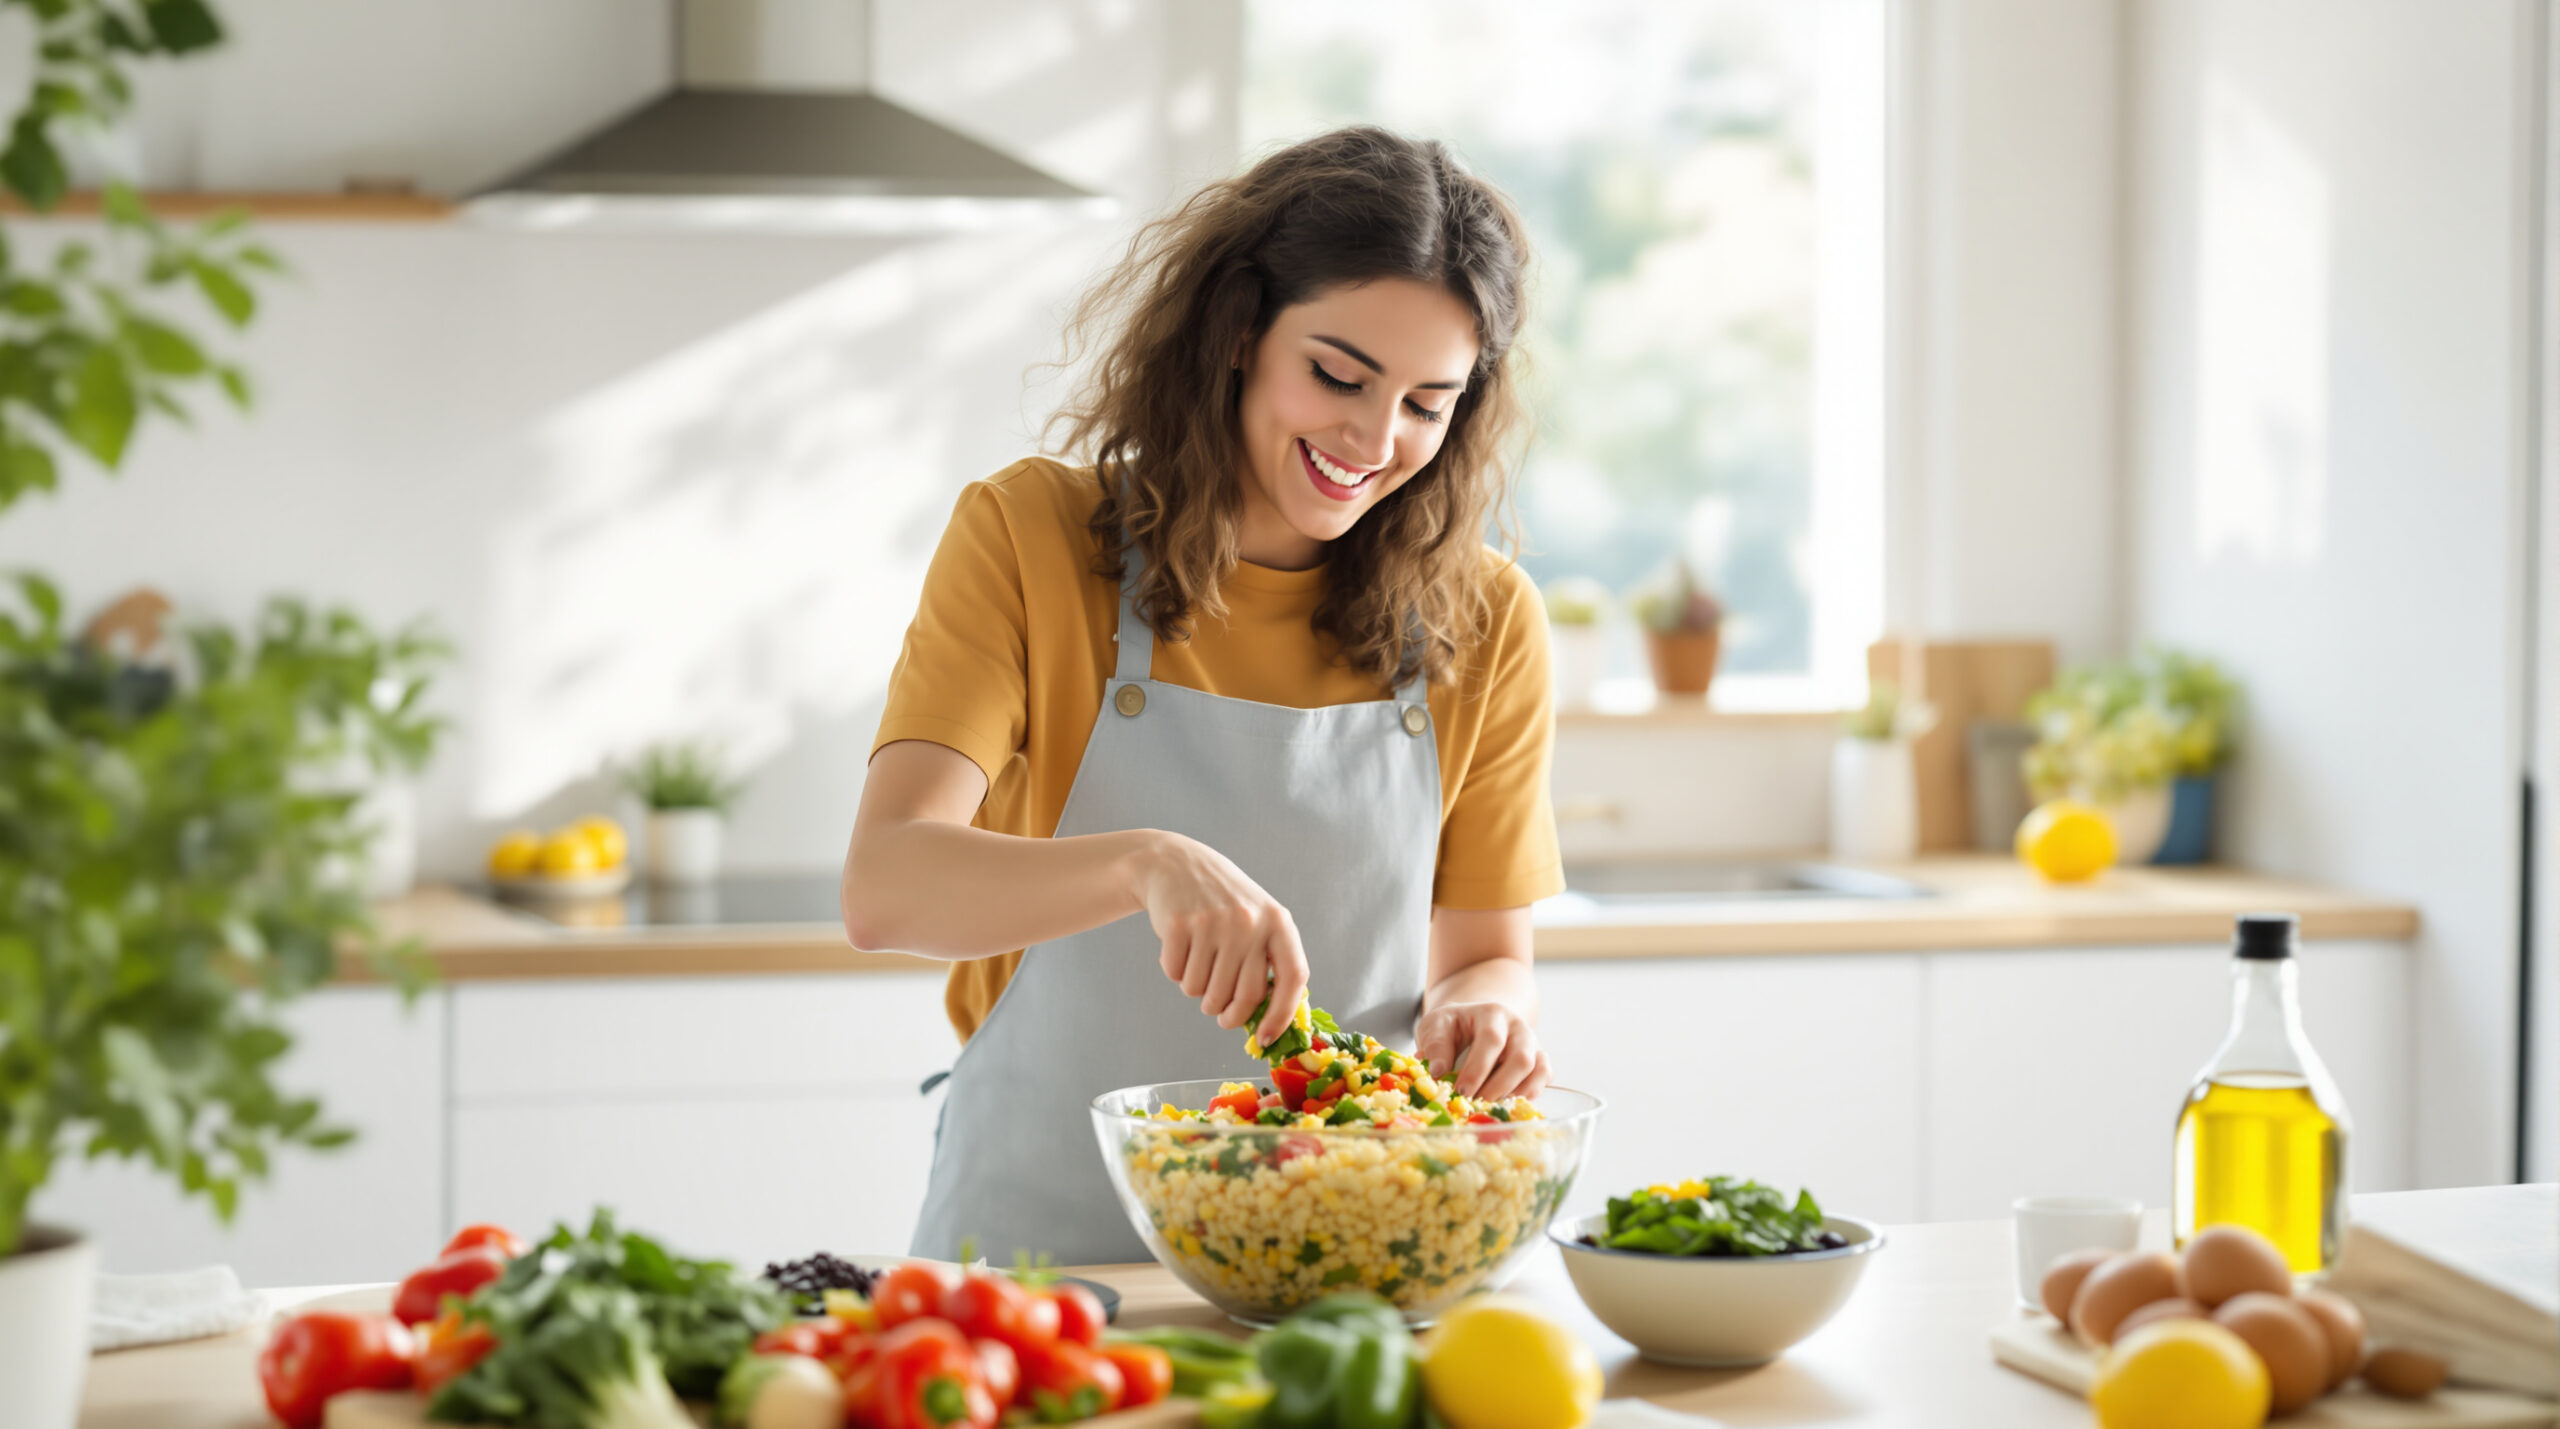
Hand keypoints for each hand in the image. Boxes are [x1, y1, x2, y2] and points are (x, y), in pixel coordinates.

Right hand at [1127, 831, 1308, 1044]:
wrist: (1177, 864)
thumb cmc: (1223, 905)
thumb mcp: (1257, 922)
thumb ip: (1267, 964)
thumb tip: (1269, 1024)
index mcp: (1278, 923)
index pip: (1292, 978)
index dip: (1281, 1015)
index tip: (1265, 1038)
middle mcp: (1250, 922)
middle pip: (1243, 997)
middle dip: (1227, 1015)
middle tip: (1218, 1013)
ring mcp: (1214, 922)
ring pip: (1204, 992)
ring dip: (1197, 991)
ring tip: (1198, 965)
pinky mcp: (1179, 924)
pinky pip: (1177, 975)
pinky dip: (1175, 972)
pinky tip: (1180, 947)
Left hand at [1416, 1001, 1549, 1101]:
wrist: (1472, 1021)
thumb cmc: (1453, 1026)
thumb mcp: (1436, 1026)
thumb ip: (1435, 1044)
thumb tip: (1438, 1071)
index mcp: (1492, 1013)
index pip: (1491, 1040)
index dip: (1477, 1069)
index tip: (1461, 1091)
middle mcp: (1518, 1027)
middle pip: (1521, 1058)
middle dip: (1498, 1086)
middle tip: (1475, 1103)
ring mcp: (1532, 1043)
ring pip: (1537, 1069)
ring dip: (1514, 1093)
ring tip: (1489, 1105)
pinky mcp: (1538, 1059)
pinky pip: (1544, 1077)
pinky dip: (1529, 1093)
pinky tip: (1506, 1103)